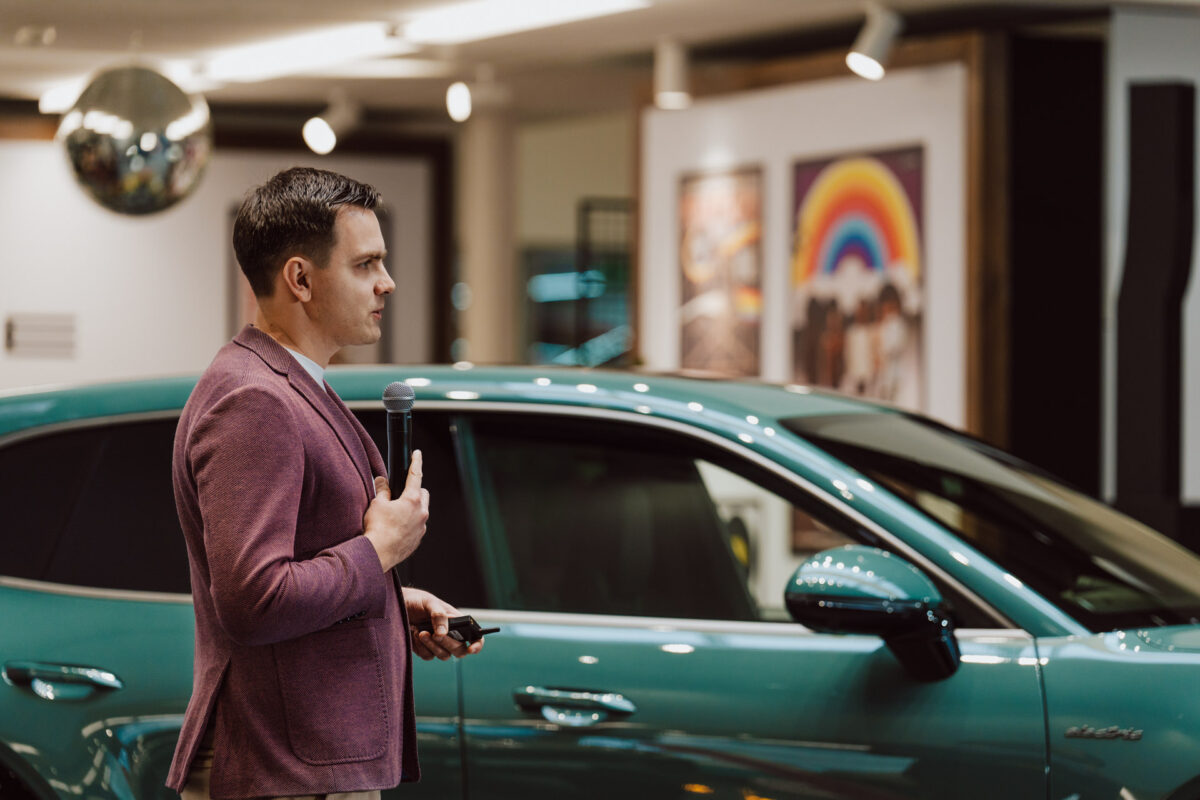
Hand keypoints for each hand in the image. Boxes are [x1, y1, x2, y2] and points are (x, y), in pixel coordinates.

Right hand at [363, 450, 429, 571]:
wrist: (377, 554)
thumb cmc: (377, 529)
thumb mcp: (377, 504)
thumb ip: (382, 490)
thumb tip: (381, 481)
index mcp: (412, 501)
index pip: (416, 476)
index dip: (416, 462)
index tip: (417, 454)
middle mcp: (421, 514)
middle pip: (423, 494)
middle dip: (414, 490)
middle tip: (401, 493)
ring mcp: (421, 528)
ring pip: (421, 511)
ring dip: (412, 509)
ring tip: (395, 513)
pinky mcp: (417, 540)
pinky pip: (417, 526)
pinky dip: (410, 523)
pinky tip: (396, 527)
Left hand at [404, 588, 484, 660]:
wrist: (399, 606)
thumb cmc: (418, 601)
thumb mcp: (429, 603)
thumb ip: (439, 615)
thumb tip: (443, 633)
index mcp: (458, 622)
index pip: (474, 636)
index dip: (477, 644)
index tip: (471, 649)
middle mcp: (451, 635)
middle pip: (460, 650)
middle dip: (448, 643)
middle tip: (435, 634)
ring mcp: (438, 644)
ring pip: (444, 655)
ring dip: (432, 645)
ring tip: (420, 632)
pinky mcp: (425, 650)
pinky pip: (428, 656)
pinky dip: (421, 647)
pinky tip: (414, 634)